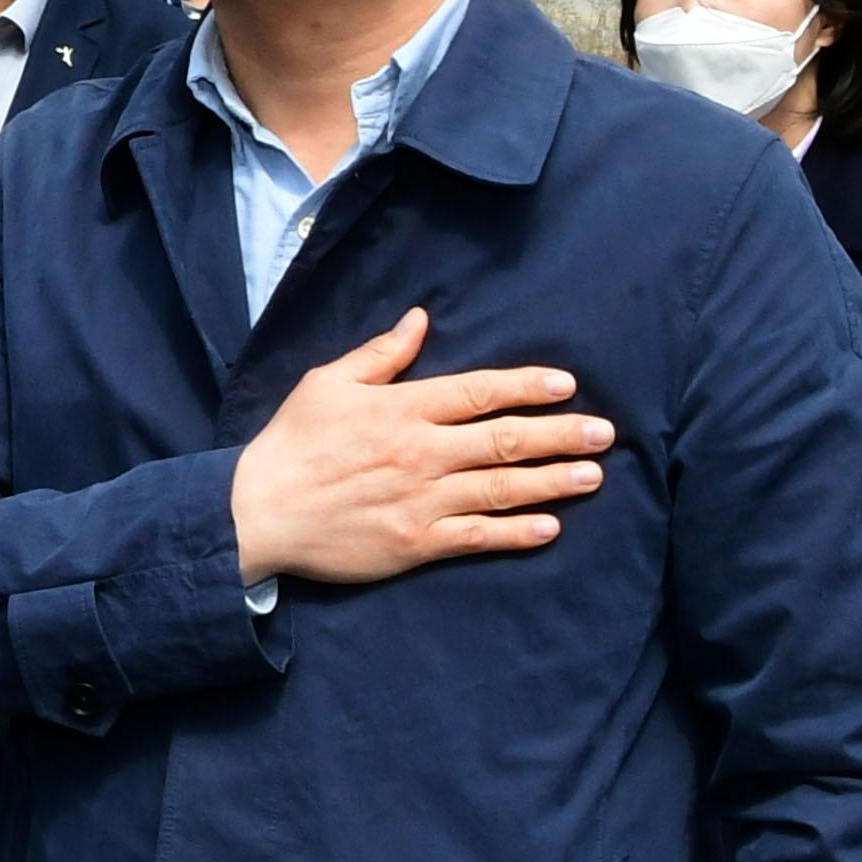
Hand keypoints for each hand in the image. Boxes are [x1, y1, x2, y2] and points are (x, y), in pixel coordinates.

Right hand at [231, 309, 611, 583]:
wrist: (256, 512)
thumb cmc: (290, 443)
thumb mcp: (326, 384)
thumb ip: (381, 355)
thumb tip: (421, 319)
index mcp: (402, 409)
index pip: (479, 392)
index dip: (527, 386)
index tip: (567, 385)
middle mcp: (421, 452)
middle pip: (507, 440)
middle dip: (562, 434)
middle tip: (605, 433)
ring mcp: (423, 500)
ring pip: (503, 487)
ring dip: (554, 481)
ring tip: (594, 475)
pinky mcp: (417, 542)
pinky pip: (479, 535)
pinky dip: (518, 532)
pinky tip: (550, 527)